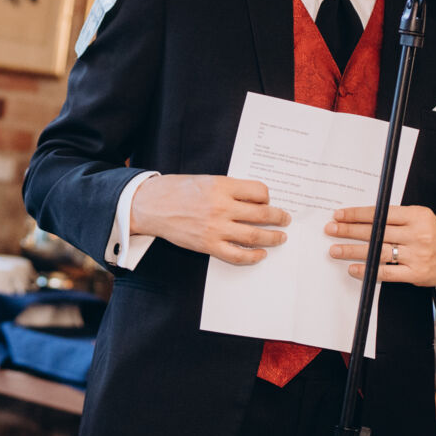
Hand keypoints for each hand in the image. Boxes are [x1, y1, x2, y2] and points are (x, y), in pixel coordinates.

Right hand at [131, 174, 288, 265]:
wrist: (150, 205)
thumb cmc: (176, 190)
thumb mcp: (205, 180)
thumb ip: (228, 188)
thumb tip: (253, 199)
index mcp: (222, 186)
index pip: (259, 192)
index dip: (267, 197)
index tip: (267, 201)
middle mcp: (222, 207)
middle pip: (262, 214)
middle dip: (279, 218)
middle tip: (285, 220)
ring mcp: (216, 228)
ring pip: (254, 236)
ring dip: (272, 238)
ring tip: (280, 237)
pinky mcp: (208, 245)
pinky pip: (237, 254)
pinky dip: (253, 256)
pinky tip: (260, 254)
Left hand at [326, 206, 435, 287]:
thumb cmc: (434, 235)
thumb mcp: (421, 218)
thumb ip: (396, 217)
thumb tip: (362, 218)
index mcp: (417, 216)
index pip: (381, 213)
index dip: (357, 214)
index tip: (339, 215)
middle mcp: (417, 234)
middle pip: (376, 231)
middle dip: (349, 230)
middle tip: (330, 229)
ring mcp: (417, 255)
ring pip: (379, 251)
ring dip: (353, 251)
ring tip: (335, 249)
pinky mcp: (417, 274)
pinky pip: (387, 273)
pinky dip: (368, 271)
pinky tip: (353, 269)